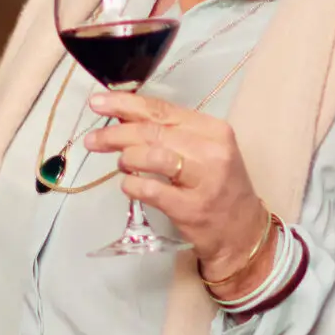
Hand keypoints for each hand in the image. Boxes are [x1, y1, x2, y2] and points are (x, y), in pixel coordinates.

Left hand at [82, 91, 269, 272]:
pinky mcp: (191, 208)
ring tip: (121, 164)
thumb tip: (122, 117)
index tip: (98, 102)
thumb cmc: (218, 186)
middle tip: (93, 139)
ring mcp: (203, 180)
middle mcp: (211, 151)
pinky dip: (132, 186)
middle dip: (116, 133)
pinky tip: (128, 186)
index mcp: (213, 129)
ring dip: (127, 158)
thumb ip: (169, 133)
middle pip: (153, 132)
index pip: (162, 109)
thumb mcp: (203, 151)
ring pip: (153, 156)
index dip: (126, 104)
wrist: (242, 231)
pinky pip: (151, 190)